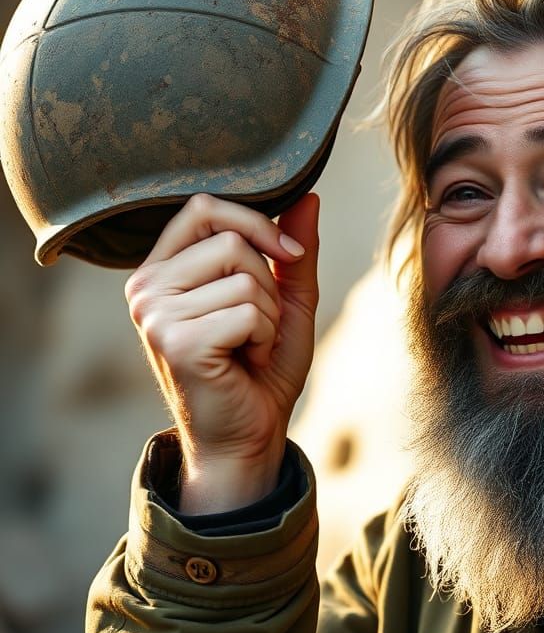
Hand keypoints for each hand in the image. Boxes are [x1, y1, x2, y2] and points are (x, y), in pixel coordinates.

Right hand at [125, 192, 319, 513]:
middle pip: (231, 240)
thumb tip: (308, 196)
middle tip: (255, 328)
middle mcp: (146, 286)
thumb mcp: (285, 302)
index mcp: (163, 269)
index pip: (203, 207)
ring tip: (249, 347)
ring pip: (244, 276)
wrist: (250, 436)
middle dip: (267, 285)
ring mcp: (155, 313)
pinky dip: (264, 336)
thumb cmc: (262, 370)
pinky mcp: (175, 340)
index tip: (289, 256)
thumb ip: (292, 253)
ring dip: (267, 316)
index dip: (256, 223)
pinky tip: (245, 362)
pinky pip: (247, 309)